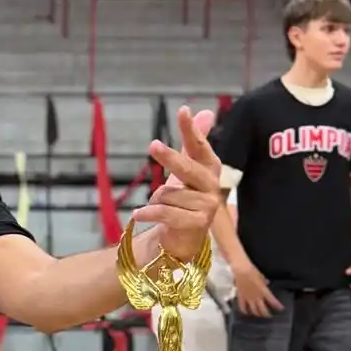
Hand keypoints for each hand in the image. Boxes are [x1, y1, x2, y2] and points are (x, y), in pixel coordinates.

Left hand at [130, 107, 220, 263]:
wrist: (182, 239)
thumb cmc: (183, 202)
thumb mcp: (185, 170)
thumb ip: (192, 144)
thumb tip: (205, 112)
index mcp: (210, 169)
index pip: (200, 146)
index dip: (191, 130)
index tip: (183, 110)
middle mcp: (213, 186)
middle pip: (187, 168)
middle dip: (170, 157)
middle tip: (153, 145)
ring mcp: (208, 206)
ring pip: (169, 194)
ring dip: (155, 200)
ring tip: (156, 207)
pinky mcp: (198, 224)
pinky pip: (166, 213)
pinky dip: (149, 213)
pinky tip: (137, 214)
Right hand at [233, 259, 282, 316]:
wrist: (241, 271)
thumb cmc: (252, 271)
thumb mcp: (261, 276)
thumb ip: (264, 282)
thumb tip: (266, 283)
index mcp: (264, 291)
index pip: (272, 301)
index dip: (277, 306)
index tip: (280, 308)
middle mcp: (257, 297)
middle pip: (262, 310)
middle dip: (266, 314)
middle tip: (269, 315)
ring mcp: (248, 298)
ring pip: (253, 310)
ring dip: (257, 314)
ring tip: (259, 315)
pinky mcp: (241, 297)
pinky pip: (242, 307)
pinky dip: (244, 311)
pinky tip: (246, 312)